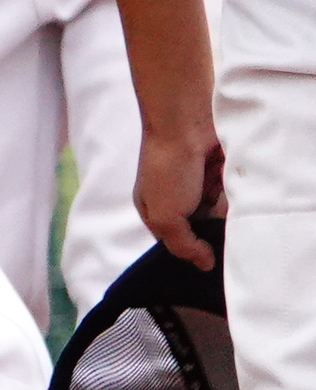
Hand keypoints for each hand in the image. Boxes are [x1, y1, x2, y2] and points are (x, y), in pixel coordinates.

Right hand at [137, 117, 225, 268]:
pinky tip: (229, 180)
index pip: (175, 242)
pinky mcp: (219, 174)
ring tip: (219, 189)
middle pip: (202, 228)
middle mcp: (176, 198)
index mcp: (153, 208)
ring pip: (222, 212)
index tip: (205, 253)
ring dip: (225, 206)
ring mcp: (199, 185)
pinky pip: (235, 195)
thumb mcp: (164, 217)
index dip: (190, 249)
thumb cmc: (165, 167)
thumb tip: (205, 264)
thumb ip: (182, 246)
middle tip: (209, 212)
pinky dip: (236, 191)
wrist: (186, 124)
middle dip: (210, 225)